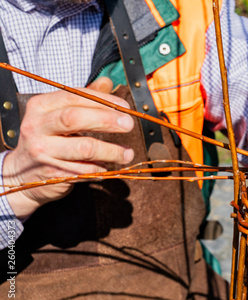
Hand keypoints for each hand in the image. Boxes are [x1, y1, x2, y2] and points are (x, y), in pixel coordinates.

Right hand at [3, 77, 134, 218]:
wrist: (21, 173)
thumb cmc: (47, 138)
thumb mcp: (60, 114)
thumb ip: (84, 98)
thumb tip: (106, 81)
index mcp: (40, 106)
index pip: (74, 97)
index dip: (103, 101)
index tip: (125, 108)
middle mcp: (37, 127)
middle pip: (75, 118)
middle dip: (107, 120)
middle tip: (129, 125)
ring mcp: (43, 151)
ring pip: (85, 148)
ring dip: (112, 151)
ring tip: (127, 154)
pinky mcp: (52, 172)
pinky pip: (85, 169)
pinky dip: (102, 167)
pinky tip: (108, 165)